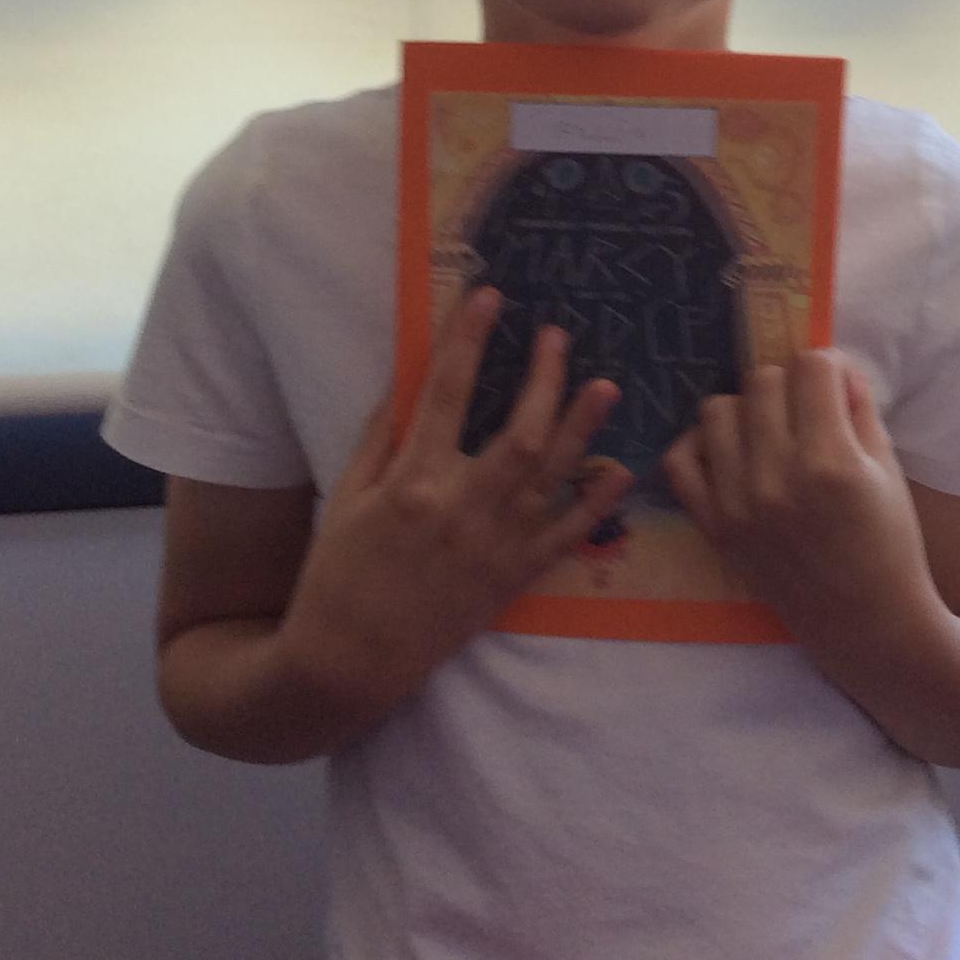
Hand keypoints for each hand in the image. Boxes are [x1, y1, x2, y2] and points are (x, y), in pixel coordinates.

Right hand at [282, 288, 630, 710]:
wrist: (349, 662)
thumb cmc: (338, 575)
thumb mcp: (346, 497)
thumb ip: (381, 437)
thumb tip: (411, 381)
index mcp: (411, 483)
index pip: (446, 393)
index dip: (468, 339)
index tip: (489, 297)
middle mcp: (460, 509)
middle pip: (519, 432)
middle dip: (544, 378)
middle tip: (558, 336)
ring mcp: (494, 546)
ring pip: (552, 477)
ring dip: (582, 428)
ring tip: (606, 386)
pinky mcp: (513, 579)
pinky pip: (565, 536)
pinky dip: (596, 503)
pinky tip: (620, 470)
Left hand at [662, 351, 932, 654]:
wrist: (864, 622)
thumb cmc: (888, 544)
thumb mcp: (888, 469)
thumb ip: (858, 408)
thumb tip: (830, 363)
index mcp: (832, 462)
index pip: (811, 367)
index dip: (828, 368)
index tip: (834, 389)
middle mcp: (777, 478)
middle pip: (762, 380)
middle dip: (789, 386)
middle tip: (805, 414)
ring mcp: (737, 503)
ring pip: (717, 409)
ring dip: (745, 410)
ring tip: (768, 433)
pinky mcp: (713, 526)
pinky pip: (680, 461)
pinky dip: (700, 445)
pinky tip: (730, 452)